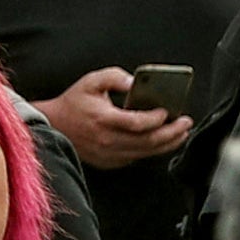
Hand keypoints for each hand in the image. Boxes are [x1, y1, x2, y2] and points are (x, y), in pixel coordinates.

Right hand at [41, 66, 192, 167]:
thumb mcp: (91, 81)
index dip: (157, 118)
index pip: (138, 123)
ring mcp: (109, 154)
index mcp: (103, 119)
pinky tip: (159, 140)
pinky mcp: (110, 162)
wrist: (54, 125)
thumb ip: (115, 77)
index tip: (167, 111)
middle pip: (148, 141)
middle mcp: (107, 140)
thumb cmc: (73, 103)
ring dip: (167, 143)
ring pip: (146, 153)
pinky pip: (137, 157)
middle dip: (172, 133)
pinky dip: (151, 149)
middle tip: (185, 123)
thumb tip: (136, 83)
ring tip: (180, 133)